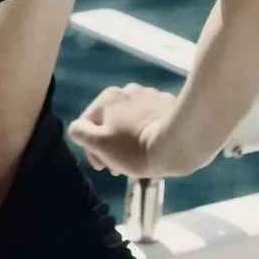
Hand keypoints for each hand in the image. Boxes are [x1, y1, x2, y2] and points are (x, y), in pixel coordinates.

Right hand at [67, 82, 194, 179]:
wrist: (180, 143)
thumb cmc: (136, 148)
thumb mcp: (99, 144)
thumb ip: (79, 133)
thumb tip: (77, 128)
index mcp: (108, 98)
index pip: (88, 126)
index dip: (92, 151)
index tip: (105, 167)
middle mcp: (128, 91)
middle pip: (111, 122)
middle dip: (113, 145)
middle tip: (122, 167)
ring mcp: (151, 96)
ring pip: (132, 121)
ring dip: (131, 138)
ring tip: (141, 157)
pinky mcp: (170, 104)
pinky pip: (152, 120)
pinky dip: (150, 132)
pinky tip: (156, 146)